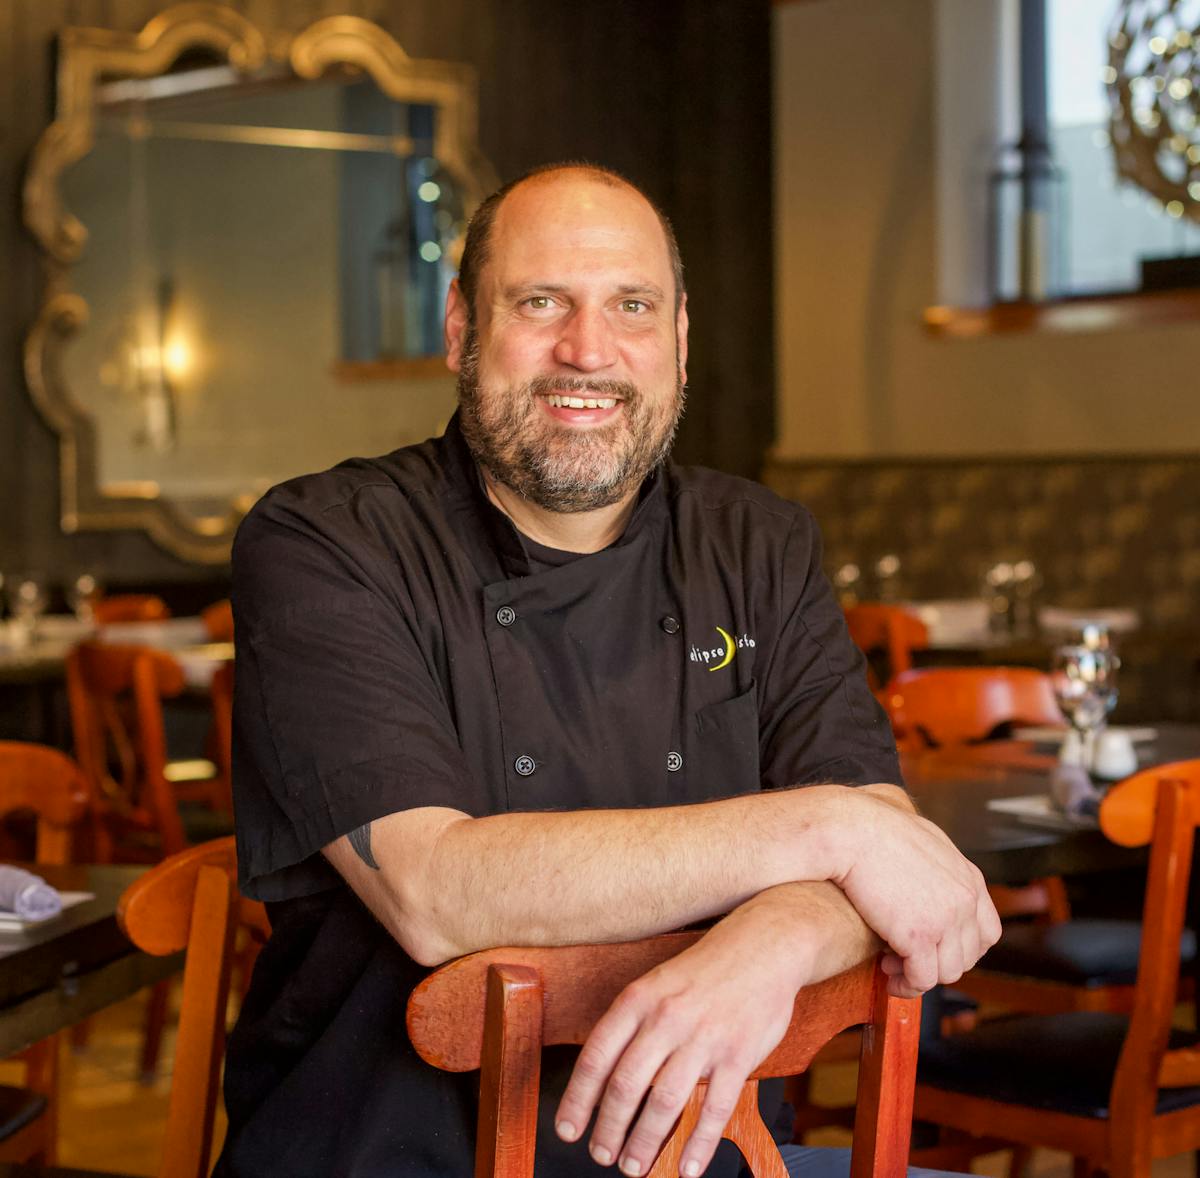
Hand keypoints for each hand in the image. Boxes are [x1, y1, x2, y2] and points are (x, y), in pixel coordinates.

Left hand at [554, 885, 853, 1176]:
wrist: (764, 946)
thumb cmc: (705, 971)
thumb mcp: (657, 983)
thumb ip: (633, 1025)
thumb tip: (604, 1078)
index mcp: (640, 999)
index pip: (597, 1056)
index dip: (577, 1099)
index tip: (567, 1129)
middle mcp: (667, 1018)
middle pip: (625, 1086)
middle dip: (608, 1129)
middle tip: (601, 1156)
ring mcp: (704, 1037)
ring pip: (664, 1102)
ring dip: (643, 1142)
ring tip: (632, 1167)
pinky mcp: (739, 1054)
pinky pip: (715, 1109)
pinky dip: (699, 1145)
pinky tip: (689, 1168)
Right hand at [824, 784, 1000, 996]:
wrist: (849, 829)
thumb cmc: (873, 828)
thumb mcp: (923, 839)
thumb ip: (940, 864)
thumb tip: (932, 877)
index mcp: (968, 878)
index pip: (987, 931)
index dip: (963, 948)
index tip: (937, 950)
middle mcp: (965, 900)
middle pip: (968, 956)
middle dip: (938, 963)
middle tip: (906, 958)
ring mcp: (945, 919)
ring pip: (947, 972)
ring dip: (920, 975)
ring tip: (892, 965)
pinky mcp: (918, 936)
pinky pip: (922, 978)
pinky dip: (906, 985)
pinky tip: (886, 975)